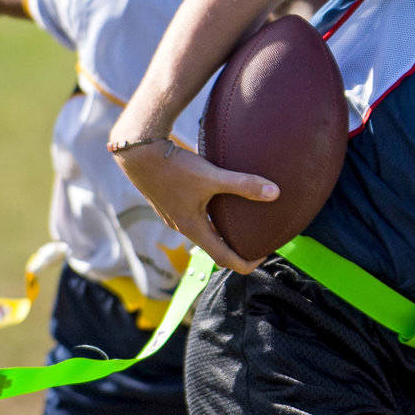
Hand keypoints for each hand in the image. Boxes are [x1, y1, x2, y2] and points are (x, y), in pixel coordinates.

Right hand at [112, 140, 278, 273]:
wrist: (139, 152)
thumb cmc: (174, 166)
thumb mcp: (212, 176)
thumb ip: (243, 184)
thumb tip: (275, 193)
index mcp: (192, 228)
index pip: (223, 258)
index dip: (245, 263)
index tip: (263, 257)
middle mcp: (182, 226)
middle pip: (214, 247)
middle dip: (236, 246)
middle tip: (258, 238)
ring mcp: (174, 214)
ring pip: (203, 230)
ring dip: (222, 230)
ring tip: (242, 220)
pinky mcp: (170, 201)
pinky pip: (195, 216)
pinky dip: (211, 216)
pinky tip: (220, 200)